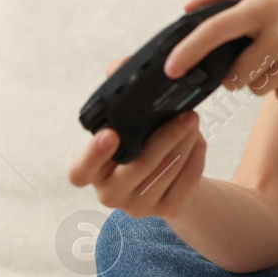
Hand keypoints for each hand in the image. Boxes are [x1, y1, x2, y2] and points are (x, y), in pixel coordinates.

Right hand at [67, 53, 207, 217]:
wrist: (172, 178)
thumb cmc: (143, 142)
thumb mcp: (129, 120)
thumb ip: (120, 91)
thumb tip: (118, 66)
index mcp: (94, 171)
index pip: (79, 173)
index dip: (92, 156)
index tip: (111, 134)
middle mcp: (112, 193)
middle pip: (137, 169)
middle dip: (163, 139)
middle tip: (185, 115)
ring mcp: (140, 206)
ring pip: (166, 172)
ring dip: (184, 143)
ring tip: (193, 120)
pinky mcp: (169, 210)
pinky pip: (186, 182)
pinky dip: (195, 158)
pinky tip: (198, 140)